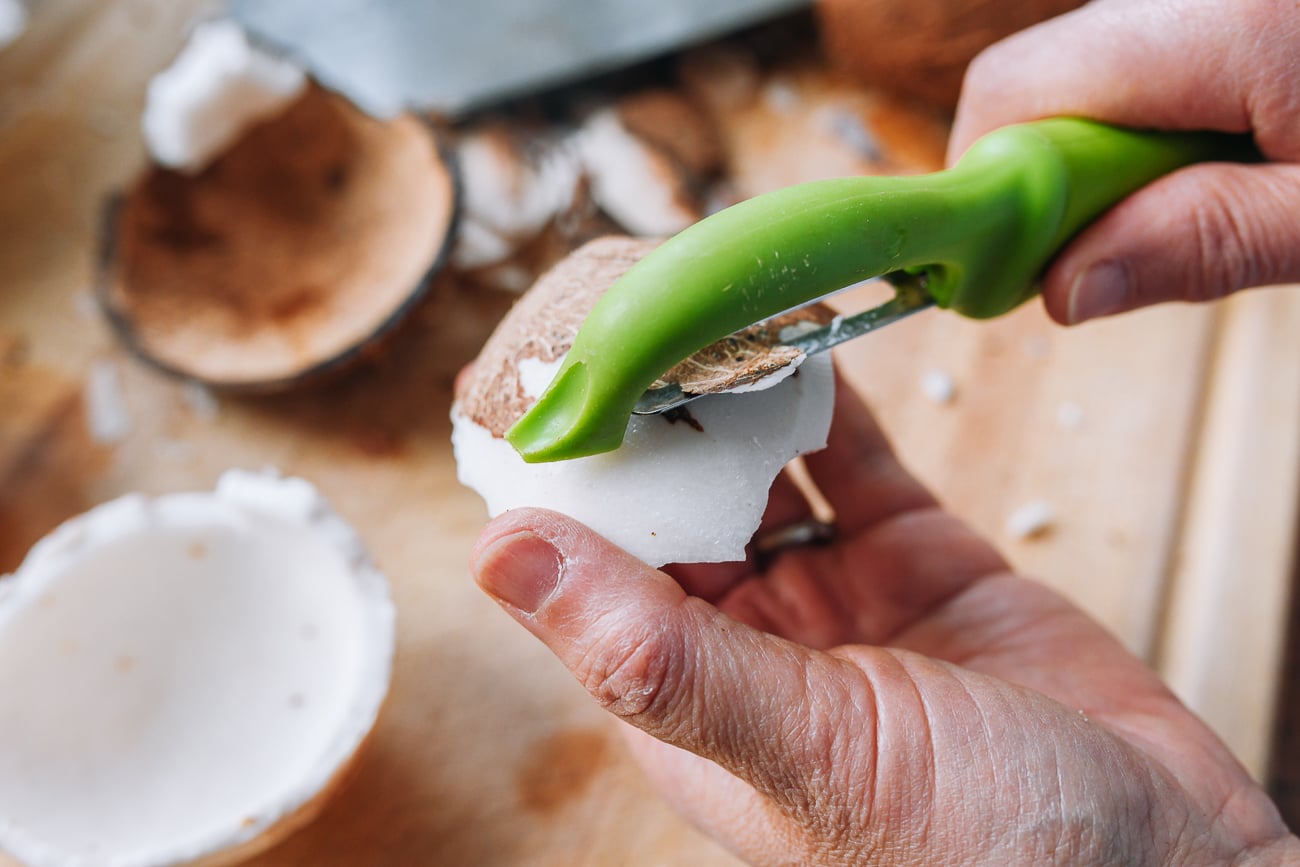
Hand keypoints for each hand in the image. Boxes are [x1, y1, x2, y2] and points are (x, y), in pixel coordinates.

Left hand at [471, 380, 1298, 864]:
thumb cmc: (984, 855)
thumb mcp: (809, 749)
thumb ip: (658, 655)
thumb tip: (501, 554)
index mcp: (688, 706)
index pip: (583, 574)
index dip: (554, 478)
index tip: (525, 377)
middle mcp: (749, 648)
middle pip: (667, 507)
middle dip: (642, 417)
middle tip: (616, 305)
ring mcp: (835, 600)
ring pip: (756, 472)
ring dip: (729, 396)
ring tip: (701, 301)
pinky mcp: (917, 561)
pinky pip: (852, 461)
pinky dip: (824, 400)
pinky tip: (797, 336)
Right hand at [949, 0, 1299, 324]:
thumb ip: (1204, 241)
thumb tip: (1066, 289)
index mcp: (1212, 25)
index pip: (1009, 94)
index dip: (988, 189)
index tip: (1023, 269)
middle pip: (1028, 80)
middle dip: (1038, 177)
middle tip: (1107, 247)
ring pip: (1077, 75)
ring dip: (1094, 155)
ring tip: (1184, 200)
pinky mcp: (1212, 7)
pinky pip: (1131, 62)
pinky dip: (1140, 122)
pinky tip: (1211, 154)